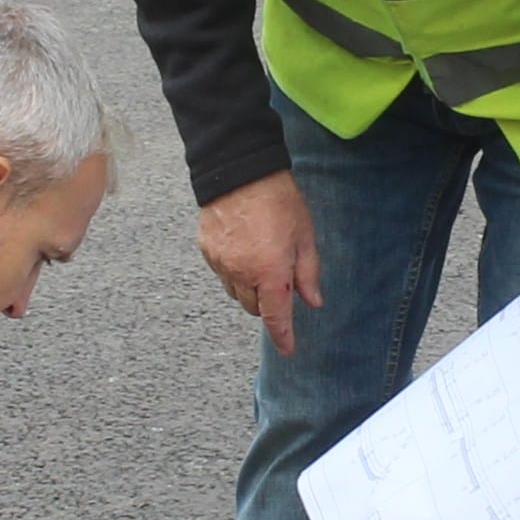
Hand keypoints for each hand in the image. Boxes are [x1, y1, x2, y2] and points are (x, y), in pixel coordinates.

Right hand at [196, 172, 324, 355]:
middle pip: (254, 307)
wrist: (239, 170)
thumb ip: (308, 273)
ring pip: (236, 293)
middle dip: (268, 305)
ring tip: (261, 262)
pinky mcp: (207, 251)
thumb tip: (312, 301)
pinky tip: (244, 250)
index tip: (288, 349)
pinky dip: (234, 272)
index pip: (276, 317)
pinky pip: (222, 274)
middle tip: (281, 283)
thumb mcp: (304, 235)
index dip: (283, 336)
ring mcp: (220, 263)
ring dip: (250, 289)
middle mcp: (241, 274)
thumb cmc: (277, 199)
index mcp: (270, 272)